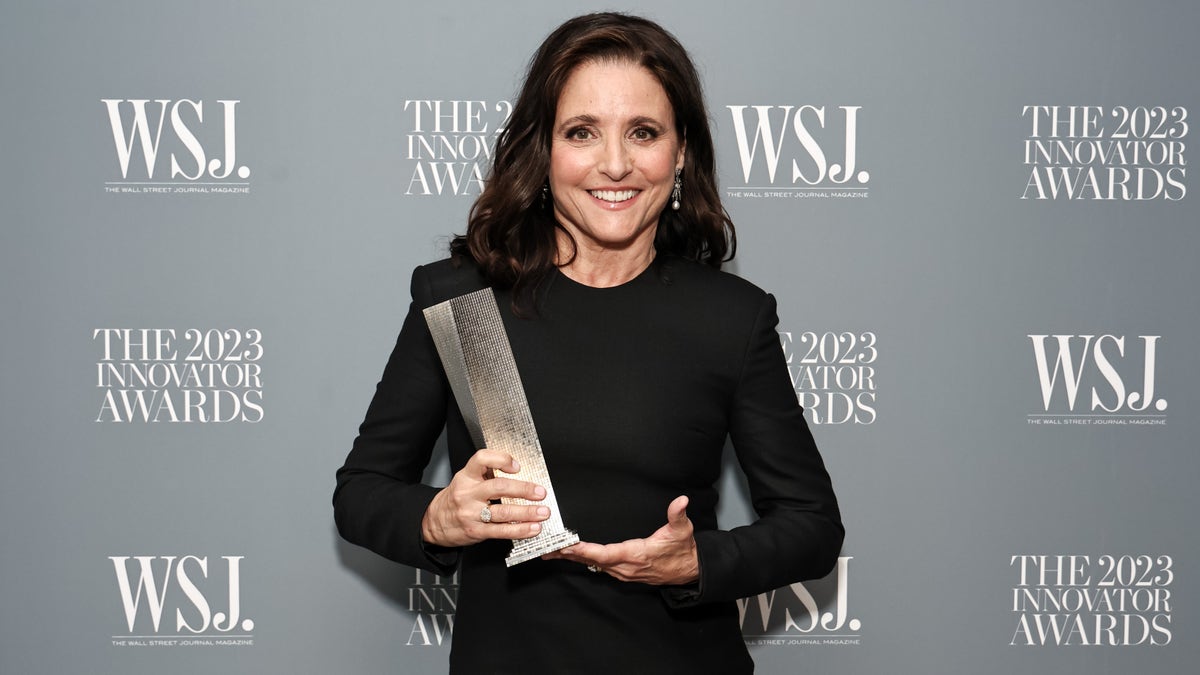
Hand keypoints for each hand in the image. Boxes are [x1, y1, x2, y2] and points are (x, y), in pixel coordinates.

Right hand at [421, 449, 549, 547]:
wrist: (435, 522)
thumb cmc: (457, 498)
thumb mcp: (466, 479)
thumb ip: (487, 472)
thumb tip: (517, 468)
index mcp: (467, 476)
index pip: (482, 459)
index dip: (501, 459)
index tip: (516, 466)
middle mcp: (468, 493)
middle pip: (498, 487)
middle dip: (523, 489)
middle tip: (540, 492)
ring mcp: (471, 513)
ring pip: (503, 512)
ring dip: (527, 513)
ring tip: (542, 512)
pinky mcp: (476, 531)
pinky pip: (501, 531)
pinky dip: (520, 530)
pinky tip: (532, 528)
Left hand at [543, 495, 699, 584]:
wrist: (689, 571)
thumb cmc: (682, 550)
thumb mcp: (682, 531)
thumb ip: (678, 515)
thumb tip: (681, 501)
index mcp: (636, 555)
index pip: (605, 553)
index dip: (585, 550)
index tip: (568, 545)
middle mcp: (626, 567)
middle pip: (592, 560)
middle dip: (569, 554)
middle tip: (547, 547)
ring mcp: (623, 572)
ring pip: (593, 564)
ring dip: (573, 558)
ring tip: (552, 551)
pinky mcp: (623, 572)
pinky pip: (599, 566)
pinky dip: (584, 560)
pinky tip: (572, 555)